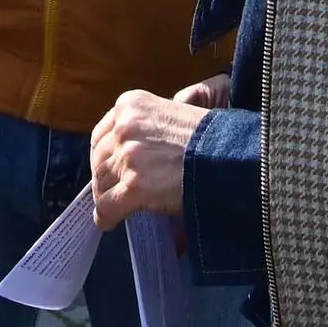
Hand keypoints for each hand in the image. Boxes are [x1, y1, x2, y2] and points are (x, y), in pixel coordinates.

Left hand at [91, 87, 210, 227]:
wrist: (229, 155)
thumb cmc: (208, 138)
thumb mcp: (171, 115)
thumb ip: (146, 130)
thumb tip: (133, 160)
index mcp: (131, 104)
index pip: (102, 135)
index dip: (104, 156)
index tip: (109, 169)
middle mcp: (124, 127)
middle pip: (98, 160)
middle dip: (105, 178)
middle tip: (114, 191)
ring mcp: (128, 156)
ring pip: (101, 183)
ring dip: (107, 197)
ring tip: (115, 208)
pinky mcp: (134, 185)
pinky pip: (108, 206)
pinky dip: (106, 217)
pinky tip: (111, 222)